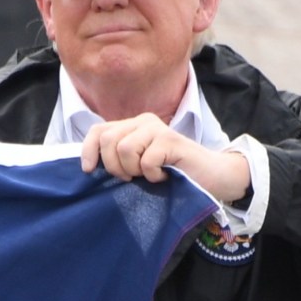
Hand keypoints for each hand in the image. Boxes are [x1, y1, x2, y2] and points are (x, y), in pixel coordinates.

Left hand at [80, 112, 249, 202]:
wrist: (211, 176)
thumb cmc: (172, 173)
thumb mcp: (139, 165)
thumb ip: (118, 159)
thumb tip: (88, 167)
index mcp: (132, 126)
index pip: (98, 130)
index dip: (88, 150)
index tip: (89, 171)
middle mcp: (143, 122)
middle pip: (108, 140)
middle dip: (113, 166)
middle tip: (132, 177)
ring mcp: (158, 129)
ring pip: (124, 148)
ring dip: (134, 170)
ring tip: (150, 175)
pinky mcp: (171, 140)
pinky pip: (146, 160)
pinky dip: (153, 175)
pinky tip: (165, 176)